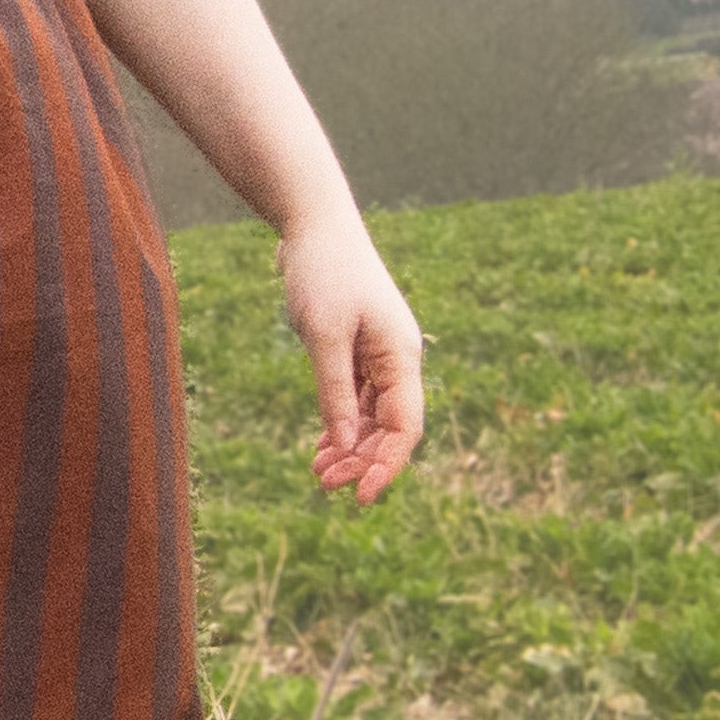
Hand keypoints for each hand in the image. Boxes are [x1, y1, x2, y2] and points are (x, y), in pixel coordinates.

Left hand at [277, 210, 425, 506]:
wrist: (313, 224)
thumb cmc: (322, 273)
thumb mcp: (323, 336)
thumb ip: (335, 393)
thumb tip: (345, 446)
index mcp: (401, 356)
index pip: (406, 426)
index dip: (387, 465)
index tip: (361, 495)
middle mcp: (397, 358)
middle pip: (390, 426)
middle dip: (362, 460)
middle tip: (325, 485)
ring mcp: (379, 353)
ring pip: (373, 415)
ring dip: (349, 446)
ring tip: (319, 474)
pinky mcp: (357, 347)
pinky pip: (357, 397)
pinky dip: (341, 422)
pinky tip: (322, 447)